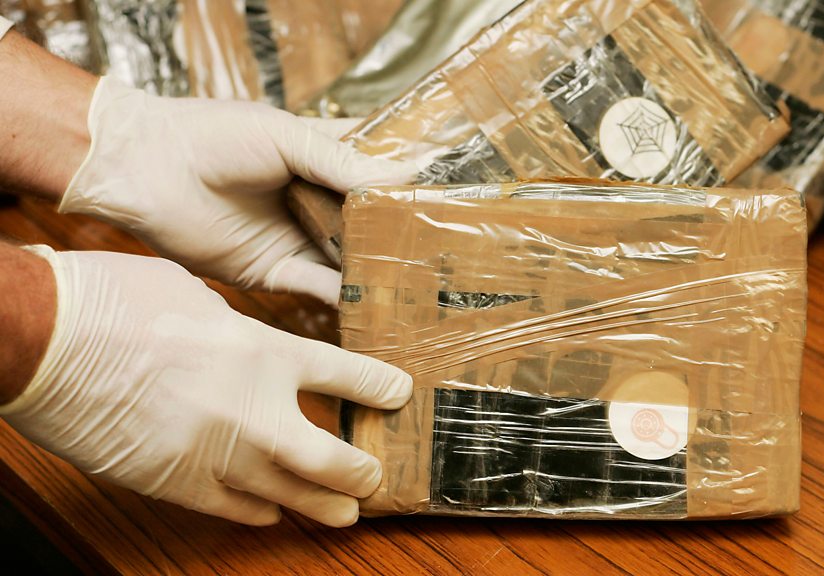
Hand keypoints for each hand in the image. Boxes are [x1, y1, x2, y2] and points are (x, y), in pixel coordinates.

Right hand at [1, 246, 411, 525]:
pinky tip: (272, 513)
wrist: (45, 342)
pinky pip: (232, 509)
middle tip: (377, 478)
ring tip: (345, 514)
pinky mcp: (175, 483)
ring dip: (322, 506)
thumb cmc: (114, 303)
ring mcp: (215, 454)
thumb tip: (246, 341)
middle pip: (330, 456)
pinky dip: (258, 512)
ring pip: (288, 495)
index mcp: (261, 350)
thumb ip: (235, 325)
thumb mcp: (195, 294)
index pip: (344, 374)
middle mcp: (251, 409)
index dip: (378, 386)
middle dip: (361, 471)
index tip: (398, 393)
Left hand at [60, 77, 416, 305]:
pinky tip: (377, 306)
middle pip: (368, 227)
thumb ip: (342, 163)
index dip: (407, 192)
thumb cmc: (213, 136)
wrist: (145, 170)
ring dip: (379, 275)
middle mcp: (314, 203)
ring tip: (421, 290)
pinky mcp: (273, 272)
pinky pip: (317, 289)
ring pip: (349, 262)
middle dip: (400, 242)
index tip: (449, 208)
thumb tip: (403, 180)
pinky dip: (345, 299)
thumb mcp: (286, 137)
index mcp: (321, 161)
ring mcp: (296, 240)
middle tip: (445, 259)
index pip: (375, 178)